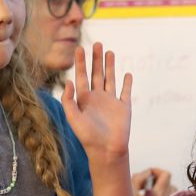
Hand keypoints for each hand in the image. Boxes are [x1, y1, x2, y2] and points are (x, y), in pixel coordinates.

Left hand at [59, 42, 132, 164]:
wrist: (106, 151)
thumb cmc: (87, 137)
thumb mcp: (73, 118)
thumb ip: (68, 100)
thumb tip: (68, 80)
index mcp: (84, 99)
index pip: (81, 76)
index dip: (80, 62)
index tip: (80, 48)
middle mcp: (97, 98)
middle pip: (97, 74)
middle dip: (96, 59)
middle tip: (97, 43)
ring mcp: (111, 102)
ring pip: (110, 79)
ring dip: (110, 65)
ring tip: (109, 51)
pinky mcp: (124, 107)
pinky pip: (125, 92)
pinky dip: (127, 82)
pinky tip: (127, 73)